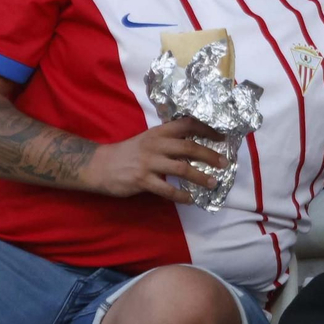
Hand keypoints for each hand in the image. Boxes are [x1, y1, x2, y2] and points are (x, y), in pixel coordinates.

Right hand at [85, 118, 227, 203]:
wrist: (99, 165)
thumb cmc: (128, 153)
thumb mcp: (148, 140)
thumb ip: (168, 141)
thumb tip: (196, 148)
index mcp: (159, 132)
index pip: (187, 124)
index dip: (207, 129)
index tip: (223, 136)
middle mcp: (156, 145)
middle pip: (189, 147)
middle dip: (210, 155)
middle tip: (225, 163)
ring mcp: (149, 163)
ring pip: (182, 169)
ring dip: (200, 177)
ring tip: (213, 184)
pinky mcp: (141, 180)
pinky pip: (166, 189)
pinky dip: (181, 195)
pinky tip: (190, 199)